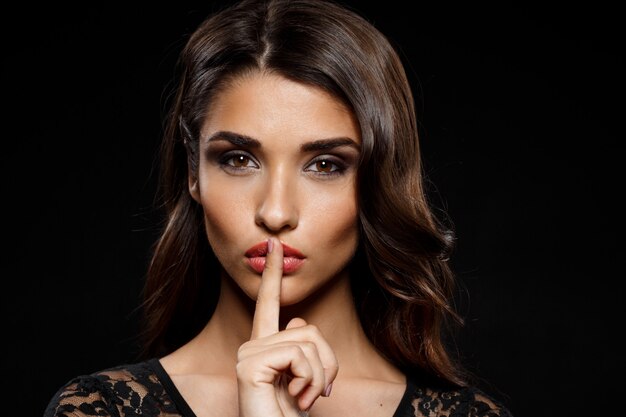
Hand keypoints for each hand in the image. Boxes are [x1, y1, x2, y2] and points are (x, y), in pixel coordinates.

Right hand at [236, 237, 337, 416]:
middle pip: (308, 327)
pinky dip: (309, 380)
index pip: (269, 304)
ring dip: (318, 377)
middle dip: (325, 363)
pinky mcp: (249, 365)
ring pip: (307, 340)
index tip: (273, 245)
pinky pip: (299, 355)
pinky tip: (295, 399)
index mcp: (265, 348)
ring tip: (303, 399)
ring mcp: (248, 354)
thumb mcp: (304, 380)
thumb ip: (303, 349)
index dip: (273, 274)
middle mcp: (252, 346)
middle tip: (314, 394)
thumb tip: (297, 322)